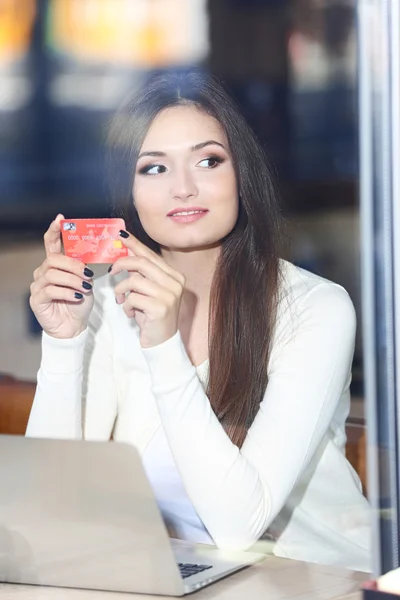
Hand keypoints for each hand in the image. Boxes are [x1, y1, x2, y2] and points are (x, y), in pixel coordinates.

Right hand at [29, 214, 94, 338]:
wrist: (74, 326)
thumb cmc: (79, 302)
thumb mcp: (86, 282)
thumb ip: (84, 268)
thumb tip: (90, 257)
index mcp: (55, 265)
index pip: (50, 243)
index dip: (54, 230)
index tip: (60, 219)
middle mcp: (43, 272)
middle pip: (54, 259)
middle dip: (73, 265)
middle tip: (88, 274)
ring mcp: (38, 285)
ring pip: (53, 274)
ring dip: (73, 280)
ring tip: (85, 289)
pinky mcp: (37, 299)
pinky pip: (51, 290)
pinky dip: (68, 292)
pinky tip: (78, 297)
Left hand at [109, 230, 184, 347]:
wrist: (161, 342)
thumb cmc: (152, 315)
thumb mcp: (148, 291)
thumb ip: (140, 274)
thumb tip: (125, 252)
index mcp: (174, 276)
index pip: (150, 255)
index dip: (134, 244)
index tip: (120, 235)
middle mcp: (175, 283)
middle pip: (142, 263)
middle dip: (121, 264)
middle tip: (111, 272)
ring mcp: (169, 295)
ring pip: (134, 281)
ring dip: (121, 290)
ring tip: (121, 300)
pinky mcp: (160, 308)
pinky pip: (132, 298)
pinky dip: (126, 305)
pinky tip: (130, 313)